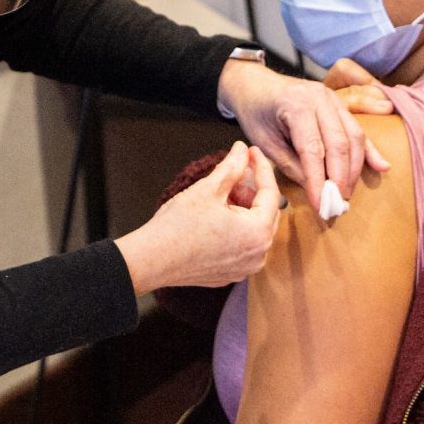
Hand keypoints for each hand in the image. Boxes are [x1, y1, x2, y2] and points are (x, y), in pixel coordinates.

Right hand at [115, 143, 281, 293]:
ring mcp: (245, 268)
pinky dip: (235, 228)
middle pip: (266, 212)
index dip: (261, 167)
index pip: (271, 192)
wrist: (152, 260)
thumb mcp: (208, 189)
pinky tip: (215, 217)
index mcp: (258, 232)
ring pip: (254, 229)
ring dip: (243, 208)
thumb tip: (241, 150)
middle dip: (252, 189)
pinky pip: (242, 245)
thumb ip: (231, 167)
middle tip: (234, 172)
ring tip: (219, 196)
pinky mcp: (231, 273)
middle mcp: (258, 254)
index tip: (251, 151)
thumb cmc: (177, 227)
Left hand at [217, 60, 390, 212]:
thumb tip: (317, 189)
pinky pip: (358, 129)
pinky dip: (369, 150)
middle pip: (339, 143)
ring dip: (354, 168)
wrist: (256, 84)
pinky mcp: (340, 104)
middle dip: (340, 178)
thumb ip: (291, 165)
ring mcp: (333, 99)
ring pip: (354, 136)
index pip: (313, 149)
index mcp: (296, 105)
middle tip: (336, 204)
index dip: (318, 180)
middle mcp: (319, 98)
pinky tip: (382, 166)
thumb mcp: (264, 142)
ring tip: (346, 193)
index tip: (320, 204)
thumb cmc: (256, 113)